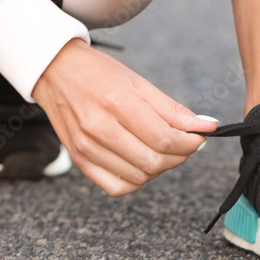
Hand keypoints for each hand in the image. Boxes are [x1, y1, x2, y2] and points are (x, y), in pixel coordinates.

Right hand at [31, 38, 216, 195]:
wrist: (54, 71)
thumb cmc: (98, 73)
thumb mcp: (139, 82)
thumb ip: (173, 110)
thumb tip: (206, 127)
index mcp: (116, 103)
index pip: (164, 138)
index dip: (190, 143)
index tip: (200, 137)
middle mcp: (98, 128)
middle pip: (153, 161)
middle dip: (179, 156)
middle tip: (185, 144)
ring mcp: (86, 147)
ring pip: (139, 177)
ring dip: (161, 168)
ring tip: (163, 150)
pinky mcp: (78, 160)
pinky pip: (116, 187)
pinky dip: (137, 181)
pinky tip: (142, 163)